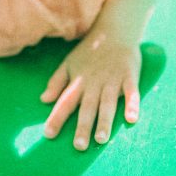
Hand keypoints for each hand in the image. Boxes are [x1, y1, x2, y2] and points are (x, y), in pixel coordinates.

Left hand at [41, 26, 141, 149]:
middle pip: (87, 107)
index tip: (48, 134)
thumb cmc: (89, 51)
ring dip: (105, 121)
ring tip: (101, 139)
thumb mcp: (69, 63)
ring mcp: (112, 80)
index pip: (65, 101)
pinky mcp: (129, 76)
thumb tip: (43, 100)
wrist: (114, 29)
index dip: (57, 117)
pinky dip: (132, 104)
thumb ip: (57, 82)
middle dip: (83, 126)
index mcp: (78, 81)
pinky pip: (131, 92)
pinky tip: (132, 119)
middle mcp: (94, 82)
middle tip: (79, 146)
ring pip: (108, 103)